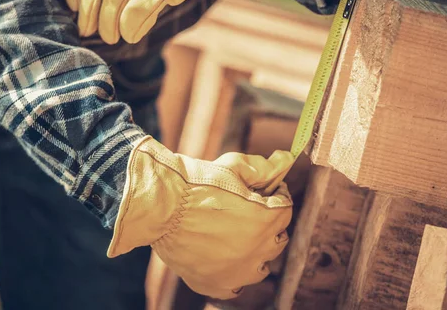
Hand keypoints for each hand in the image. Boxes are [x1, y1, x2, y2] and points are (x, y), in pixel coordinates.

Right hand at [108, 136, 293, 298]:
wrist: (160, 206)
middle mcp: (257, 250)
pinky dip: (234, 274)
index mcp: (266, 219)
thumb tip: (286, 159)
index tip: (262, 191)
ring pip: (261, 265)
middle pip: (278, 237)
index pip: (286, 208)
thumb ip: (264, 166)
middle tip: (247, 210)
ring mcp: (237, 272)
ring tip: (235, 235)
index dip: (275, 196)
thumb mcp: (233, 166)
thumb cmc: (196, 183)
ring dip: (255, 250)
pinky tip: (223, 258)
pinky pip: (236, 286)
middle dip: (268, 222)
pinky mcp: (215, 284)